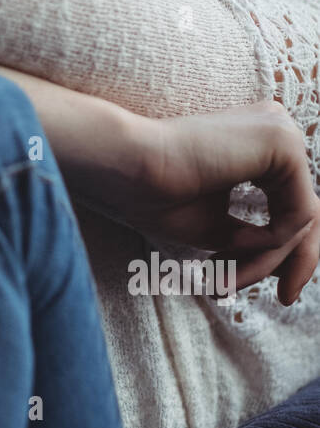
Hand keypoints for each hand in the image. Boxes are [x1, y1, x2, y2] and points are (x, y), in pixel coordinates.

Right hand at [124, 100, 319, 305]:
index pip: (291, 204)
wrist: (124, 168)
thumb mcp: (219, 226)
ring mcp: (282, 132)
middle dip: (287, 262)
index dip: (287, 252)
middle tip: (282, 298)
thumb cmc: (155, 196)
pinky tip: (230, 248)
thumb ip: (258, 237)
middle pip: (303, 212)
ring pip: (301, 218)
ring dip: (266, 261)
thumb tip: (297, 262)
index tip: (280, 293)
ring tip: (222, 282)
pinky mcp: (282, 144)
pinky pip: (298, 213)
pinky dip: (269, 243)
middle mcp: (277, 129)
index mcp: (259, 142)